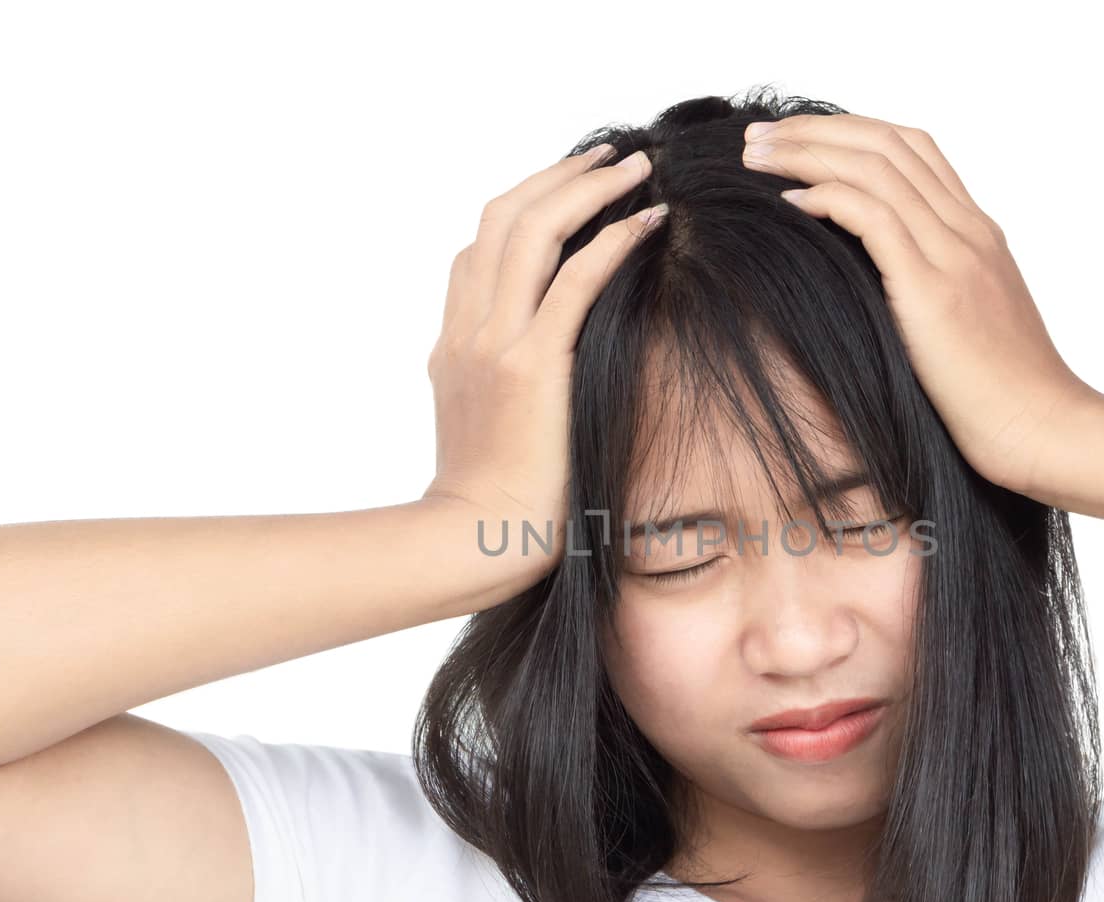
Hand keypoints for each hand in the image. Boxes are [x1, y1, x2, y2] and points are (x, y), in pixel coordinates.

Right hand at [421, 143, 665, 575]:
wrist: (470, 541)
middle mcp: (467, 330)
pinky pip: (573, 282)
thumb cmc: (491, 504)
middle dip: (560, 177)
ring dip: (588, 188)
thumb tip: (533, 376)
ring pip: (531, 231)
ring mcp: (492, 343)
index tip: (574, 191)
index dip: (527, 207)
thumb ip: (495, 386)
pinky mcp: (529, 367)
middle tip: (614, 158)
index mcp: (453, 343)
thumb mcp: (481, 429)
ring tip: (637, 169)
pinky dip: (612, 242)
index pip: (481, 249)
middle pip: (502, 218)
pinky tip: (649, 222)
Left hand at [741, 113, 1103, 494]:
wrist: (1043, 430)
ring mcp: (955, 255)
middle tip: (758, 137)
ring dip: (807, 154)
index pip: (912, 149)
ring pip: (875, 168)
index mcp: (977, 234)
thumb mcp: (965, 326)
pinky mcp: (934, 290)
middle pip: (887, 143)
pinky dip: (827, 198)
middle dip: (815, 130)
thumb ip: (928, 290)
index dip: (849, 131)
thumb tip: (871, 287)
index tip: (796, 140)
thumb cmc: (1001, 397)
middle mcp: (968, 230)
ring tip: (756, 158)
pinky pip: (873, 219)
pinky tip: (789, 203)